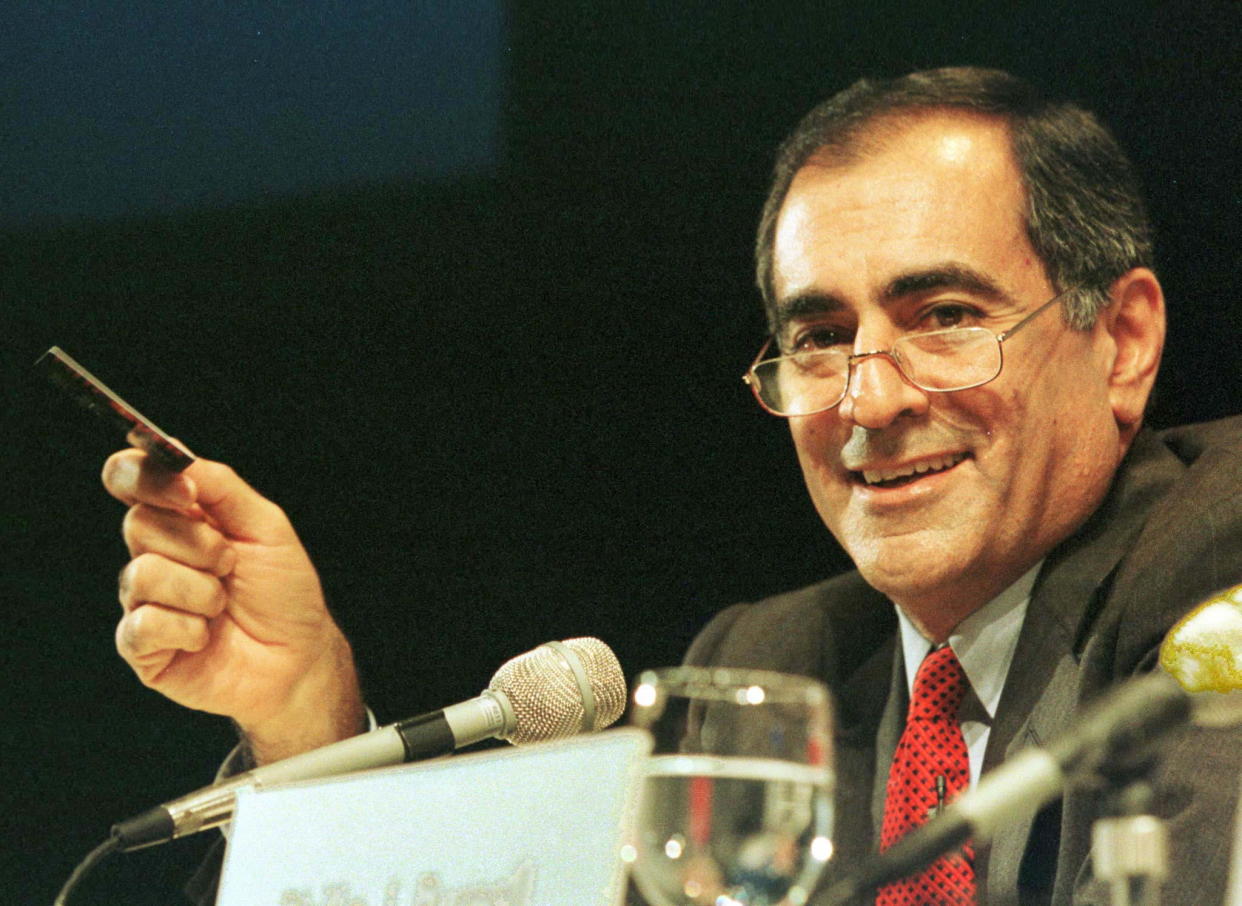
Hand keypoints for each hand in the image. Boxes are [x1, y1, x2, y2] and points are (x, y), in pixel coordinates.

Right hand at [103, 449, 365, 763]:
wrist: (299, 656)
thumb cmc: (284, 592)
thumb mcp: (265, 526)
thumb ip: (221, 486)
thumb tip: (176, 458)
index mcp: (180, 518)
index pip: (130, 477)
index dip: (145, 478)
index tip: (189, 495)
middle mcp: (155, 553)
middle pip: (139, 524)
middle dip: (198, 544)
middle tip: (230, 565)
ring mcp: (143, 600)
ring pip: (143, 574)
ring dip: (200, 590)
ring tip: (224, 604)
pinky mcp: (141, 646)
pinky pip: (144, 624)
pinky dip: (188, 628)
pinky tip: (207, 637)